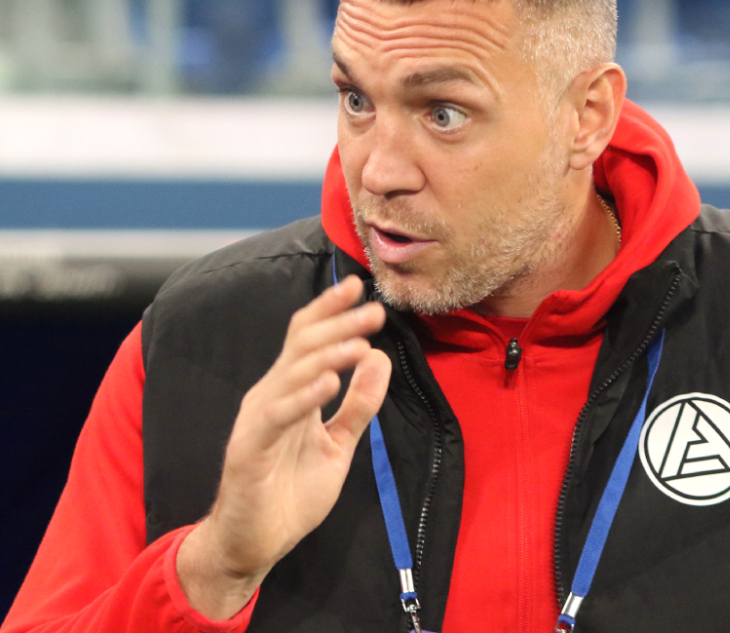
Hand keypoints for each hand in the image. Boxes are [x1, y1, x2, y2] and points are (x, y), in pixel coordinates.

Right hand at [176, 274, 390, 619]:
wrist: (253, 542)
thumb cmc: (291, 492)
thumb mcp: (339, 443)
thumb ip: (359, 403)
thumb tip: (379, 357)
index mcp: (291, 391)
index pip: (309, 338)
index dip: (331, 309)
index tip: (360, 286)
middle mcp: (272, 395)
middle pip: (304, 345)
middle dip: (340, 324)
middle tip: (375, 311)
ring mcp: (259, 419)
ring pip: (292, 372)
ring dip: (329, 354)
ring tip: (361, 342)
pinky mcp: (250, 447)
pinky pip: (278, 415)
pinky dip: (303, 396)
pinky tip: (328, 383)